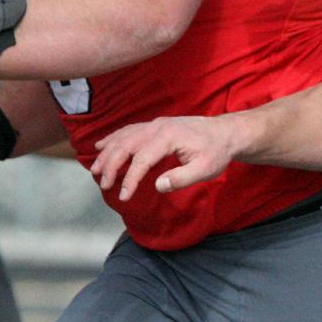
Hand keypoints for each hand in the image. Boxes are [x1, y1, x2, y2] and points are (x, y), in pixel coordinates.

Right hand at [91, 115, 237, 200]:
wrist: (226, 133)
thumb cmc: (217, 153)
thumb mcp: (206, 170)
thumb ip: (182, 178)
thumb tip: (157, 186)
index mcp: (169, 138)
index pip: (142, 160)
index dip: (130, 179)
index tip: (124, 196)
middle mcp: (158, 127)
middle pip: (126, 145)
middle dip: (111, 165)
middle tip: (103, 184)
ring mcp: (155, 124)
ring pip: (123, 137)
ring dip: (107, 152)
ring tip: (95, 170)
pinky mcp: (155, 125)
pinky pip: (128, 131)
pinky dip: (113, 139)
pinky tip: (101, 147)